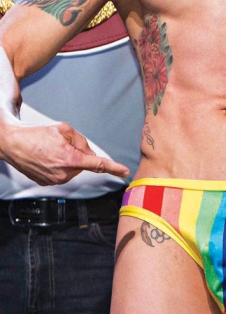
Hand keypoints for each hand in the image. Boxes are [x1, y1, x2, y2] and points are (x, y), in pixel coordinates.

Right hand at [1, 120, 129, 185]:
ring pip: (72, 170)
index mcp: (71, 159)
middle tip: (61, 144)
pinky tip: (46, 158)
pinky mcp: (47, 184)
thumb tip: (90, 154)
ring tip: (50, 150)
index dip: (113, 168)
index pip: (98, 164)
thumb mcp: (64, 129)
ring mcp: (54, 181)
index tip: (125, 172)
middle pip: (82, 164)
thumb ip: (81, 141)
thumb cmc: (39, 134)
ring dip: (67, 160)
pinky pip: (61, 174)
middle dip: (78, 154)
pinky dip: (58, 166)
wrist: (14, 144)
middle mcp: (64, 174)